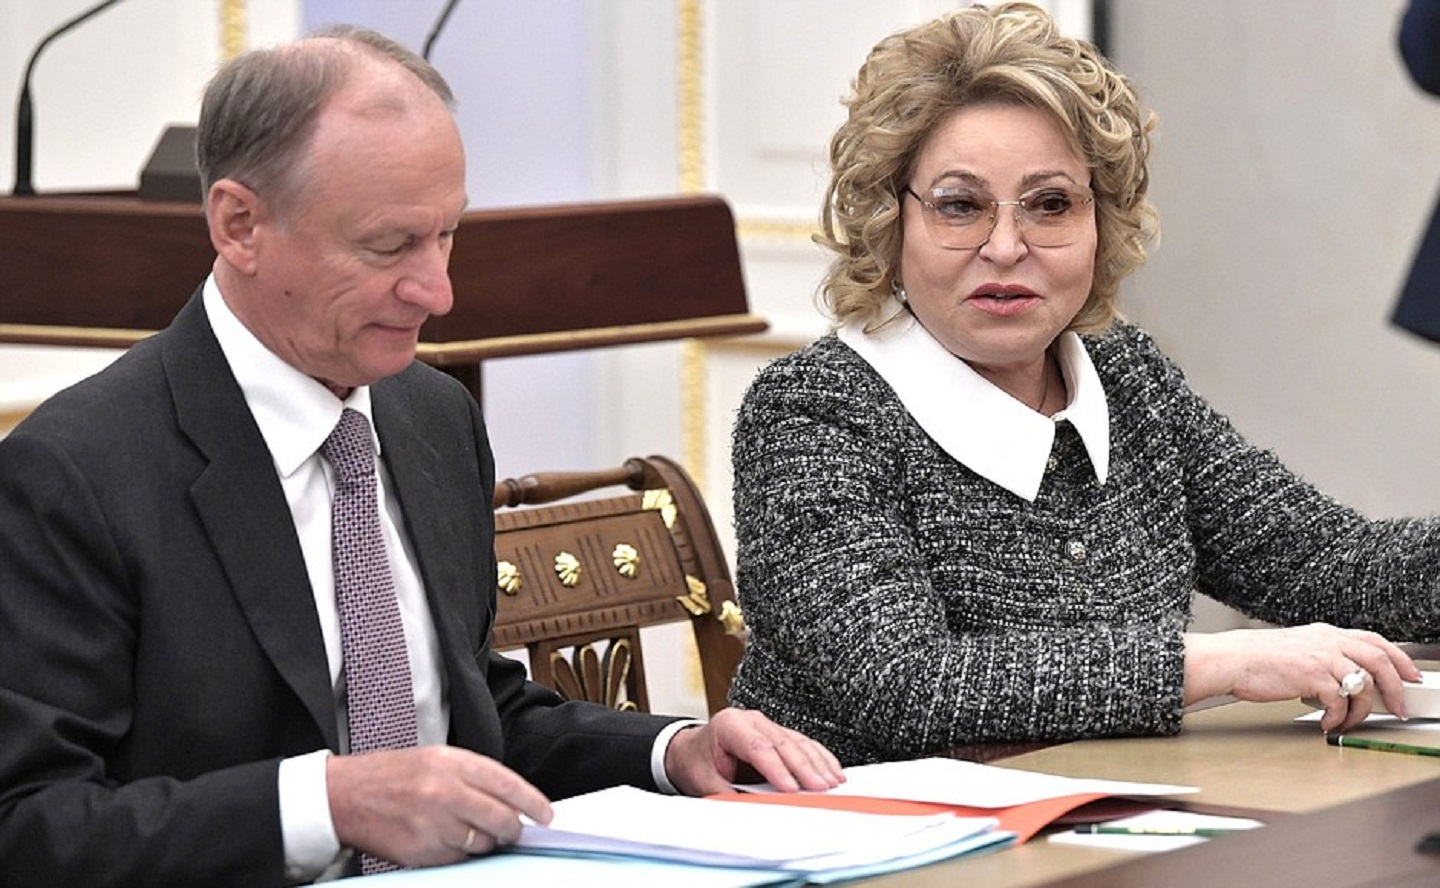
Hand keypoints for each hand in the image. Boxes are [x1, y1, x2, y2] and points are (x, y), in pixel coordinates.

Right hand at [327, 745, 552, 867]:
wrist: (345, 795)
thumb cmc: (391, 775)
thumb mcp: (435, 759)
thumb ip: (473, 777)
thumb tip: (511, 801)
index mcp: (451, 763)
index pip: (506, 784)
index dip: (532, 802)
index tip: (546, 815)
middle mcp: (444, 792)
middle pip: (500, 818)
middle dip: (514, 829)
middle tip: (517, 832)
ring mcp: (433, 823)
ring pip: (482, 843)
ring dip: (486, 843)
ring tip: (471, 832)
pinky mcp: (421, 851)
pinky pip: (457, 859)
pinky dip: (461, 855)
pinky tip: (448, 841)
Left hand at [661, 707, 844, 796]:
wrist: (693, 750)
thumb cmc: (698, 763)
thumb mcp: (705, 782)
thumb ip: (728, 795)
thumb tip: (755, 809)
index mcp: (729, 725)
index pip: (758, 747)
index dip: (778, 769)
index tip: (793, 789)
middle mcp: (751, 720)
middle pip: (783, 743)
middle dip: (805, 768)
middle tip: (822, 788)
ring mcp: (767, 724)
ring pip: (798, 742)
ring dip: (817, 763)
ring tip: (833, 783)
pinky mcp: (778, 733)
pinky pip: (803, 743)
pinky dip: (819, 758)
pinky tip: (832, 771)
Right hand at [1183, 623, 1420, 732]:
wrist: (1229, 660)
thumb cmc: (1254, 659)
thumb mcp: (1296, 649)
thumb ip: (1322, 659)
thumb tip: (1343, 683)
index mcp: (1325, 633)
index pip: (1374, 640)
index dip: (1399, 658)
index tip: (1410, 675)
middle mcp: (1327, 641)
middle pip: (1379, 659)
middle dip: (1396, 686)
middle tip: (1399, 706)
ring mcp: (1321, 657)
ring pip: (1363, 684)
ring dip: (1363, 710)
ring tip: (1350, 721)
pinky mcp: (1312, 676)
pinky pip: (1340, 702)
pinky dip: (1338, 718)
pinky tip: (1326, 722)